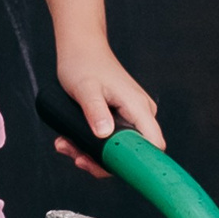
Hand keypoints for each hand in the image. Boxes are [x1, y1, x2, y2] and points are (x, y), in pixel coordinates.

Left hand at [52, 48, 162, 179]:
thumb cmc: (84, 63)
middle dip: (103, 161)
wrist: (82, 48)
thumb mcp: (85, 88)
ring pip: (118, 149)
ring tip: (65, 145)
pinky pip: (110, 140)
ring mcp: (131, 117)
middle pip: (133, 153)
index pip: (153, 145)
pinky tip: (68, 140)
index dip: (140, 163)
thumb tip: (104, 135)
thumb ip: (95, 111)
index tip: (111, 169)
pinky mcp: (120, 118)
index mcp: (138, 107)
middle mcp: (140, 114)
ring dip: (91, 154)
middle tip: (75, 156)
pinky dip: (90, 144)